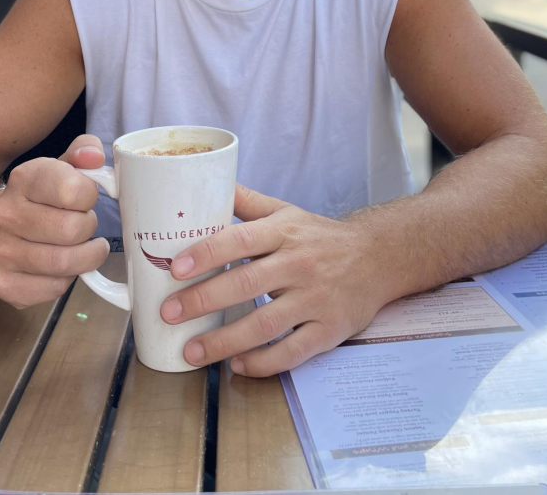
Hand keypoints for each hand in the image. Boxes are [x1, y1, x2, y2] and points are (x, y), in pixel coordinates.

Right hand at [0, 135, 109, 307]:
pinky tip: (62, 267)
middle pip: (72, 230)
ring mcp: (0, 251)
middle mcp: (6, 214)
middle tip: (85, 225)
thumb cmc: (39, 198)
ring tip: (84, 247)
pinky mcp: (2, 284)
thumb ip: (84, 151)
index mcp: (23, 179)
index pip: (74, 190)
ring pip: (64, 263)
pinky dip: (67, 280)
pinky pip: (53, 289)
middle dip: (88, 228)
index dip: (90, 197)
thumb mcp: (61, 167)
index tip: (85, 198)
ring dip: (85, 257)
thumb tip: (94, 156)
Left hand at [159, 184, 390, 376]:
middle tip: (169, 313)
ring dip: (224, 341)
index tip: (176, 268)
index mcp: (284, 232)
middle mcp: (298, 264)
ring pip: (265, 324)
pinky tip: (237, 366)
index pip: (240, 239)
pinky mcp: (328, 330)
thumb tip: (206, 181)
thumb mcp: (286, 212)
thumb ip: (246, 201)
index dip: (206, 253)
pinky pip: (292, 352)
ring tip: (191, 351)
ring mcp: (315, 299)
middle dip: (203, 301)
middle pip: (246, 283)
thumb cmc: (320, 236)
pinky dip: (262, 363)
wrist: (378, 257)